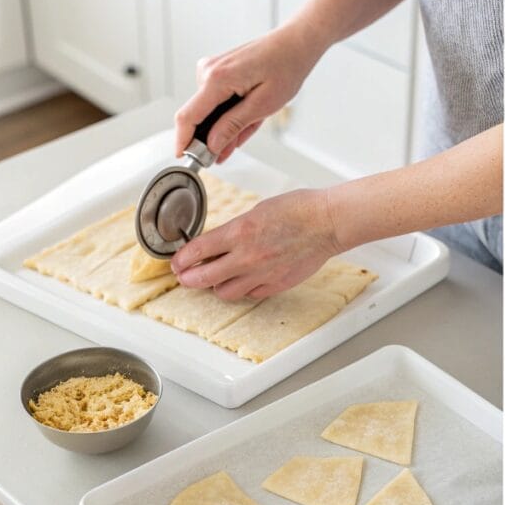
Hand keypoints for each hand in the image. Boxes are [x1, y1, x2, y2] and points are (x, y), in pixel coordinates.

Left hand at [170, 189, 341, 299]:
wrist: (326, 223)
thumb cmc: (298, 210)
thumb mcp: (256, 211)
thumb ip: (235, 230)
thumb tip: (217, 243)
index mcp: (239, 233)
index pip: (196, 251)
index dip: (181, 259)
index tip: (177, 261)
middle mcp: (246, 257)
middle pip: (202, 278)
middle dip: (188, 277)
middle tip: (185, 275)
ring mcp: (261, 275)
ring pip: (224, 292)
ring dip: (216, 285)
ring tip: (218, 277)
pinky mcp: (276, 285)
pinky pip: (250, 294)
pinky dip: (243, 288)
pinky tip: (245, 279)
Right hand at [173, 24, 320, 162]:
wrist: (294, 44)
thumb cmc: (285, 69)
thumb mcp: (263, 105)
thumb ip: (234, 125)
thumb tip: (212, 144)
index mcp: (217, 79)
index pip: (189, 116)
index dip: (183, 140)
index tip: (184, 158)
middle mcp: (207, 72)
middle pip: (197, 115)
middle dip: (211, 138)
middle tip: (227, 154)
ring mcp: (210, 70)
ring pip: (210, 110)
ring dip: (226, 126)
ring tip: (253, 124)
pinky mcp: (216, 71)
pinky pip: (216, 101)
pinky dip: (230, 114)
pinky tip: (248, 117)